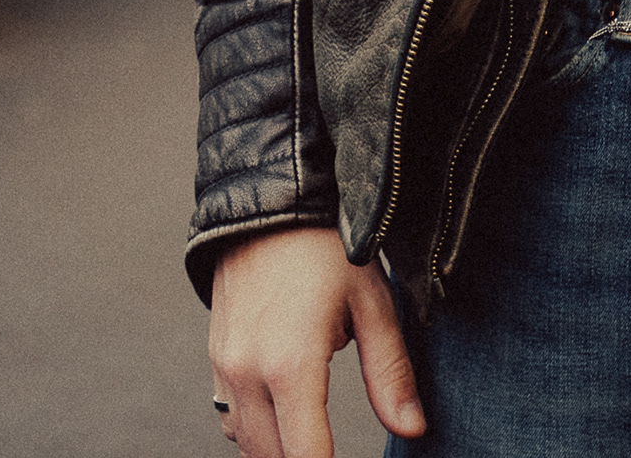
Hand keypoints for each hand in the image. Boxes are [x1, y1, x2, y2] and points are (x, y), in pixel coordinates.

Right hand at [210, 226, 424, 456]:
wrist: (271, 199)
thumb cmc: (328, 247)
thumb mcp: (371, 301)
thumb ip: (390, 373)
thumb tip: (414, 429)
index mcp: (290, 364)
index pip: (306, 457)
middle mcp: (248, 373)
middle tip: (336, 446)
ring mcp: (225, 368)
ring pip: (248, 445)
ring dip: (280, 449)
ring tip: (316, 433)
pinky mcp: (216, 359)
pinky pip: (232, 419)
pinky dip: (257, 429)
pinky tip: (288, 411)